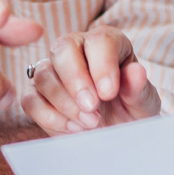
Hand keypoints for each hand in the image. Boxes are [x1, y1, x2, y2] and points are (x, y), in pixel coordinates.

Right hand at [21, 25, 160, 134]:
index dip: (102, 66)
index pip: (98, 41)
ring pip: (43, 75)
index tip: (108, 93)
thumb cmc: (131, 110)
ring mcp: (53, 70)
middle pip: (62, 49)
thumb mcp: (142, 103)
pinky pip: (30, 100)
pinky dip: (50, 117)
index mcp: (106, 43)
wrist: (117, 134)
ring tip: (90, 123)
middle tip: (92, 108)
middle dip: (75, 81)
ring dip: (65, 103)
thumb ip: (138, 88)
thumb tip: (136, 72)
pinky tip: (73, 129)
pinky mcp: (37, 94)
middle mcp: (76, 49)